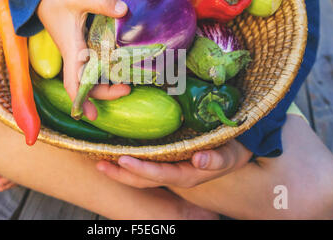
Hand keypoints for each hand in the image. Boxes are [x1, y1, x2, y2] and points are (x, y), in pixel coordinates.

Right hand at [37, 0, 129, 119]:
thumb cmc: (58, 0)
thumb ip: (100, 2)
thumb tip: (124, 11)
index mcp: (72, 51)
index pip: (73, 81)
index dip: (81, 99)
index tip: (90, 115)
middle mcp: (76, 58)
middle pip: (88, 86)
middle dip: (106, 93)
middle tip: (127, 89)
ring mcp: (80, 55)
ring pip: (94, 78)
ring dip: (109, 84)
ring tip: (129, 82)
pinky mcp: (85, 49)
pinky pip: (97, 66)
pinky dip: (109, 70)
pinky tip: (124, 68)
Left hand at [96, 139, 251, 187]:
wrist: (233, 153)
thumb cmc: (229, 152)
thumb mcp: (228, 156)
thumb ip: (215, 160)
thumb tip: (199, 160)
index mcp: (186, 175)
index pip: (159, 175)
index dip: (140, 170)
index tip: (122, 159)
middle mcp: (174, 175)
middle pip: (143, 181)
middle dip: (121, 174)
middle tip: (99, 164)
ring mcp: (169, 170)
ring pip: (141, 176)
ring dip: (120, 171)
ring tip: (100, 162)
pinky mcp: (166, 162)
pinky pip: (145, 165)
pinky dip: (129, 162)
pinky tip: (115, 153)